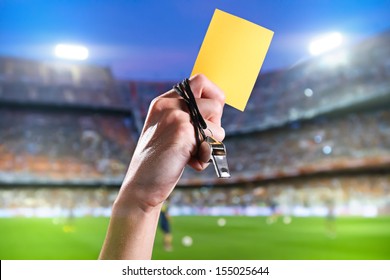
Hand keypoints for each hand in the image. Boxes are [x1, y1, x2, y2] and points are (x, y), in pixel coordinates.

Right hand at [117, 74, 225, 210]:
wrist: (141, 187)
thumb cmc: (157, 162)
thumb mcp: (166, 131)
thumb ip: (185, 116)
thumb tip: (217, 107)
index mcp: (163, 102)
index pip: (200, 81)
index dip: (214, 96)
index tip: (212, 115)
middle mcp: (169, 104)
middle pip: (215, 98)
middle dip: (216, 120)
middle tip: (203, 138)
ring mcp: (176, 116)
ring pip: (217, 119)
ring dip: (212, 140)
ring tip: (193, 153)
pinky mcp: (183, 132)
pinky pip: (213, 137)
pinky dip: (207, 155)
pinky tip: (191, 163)